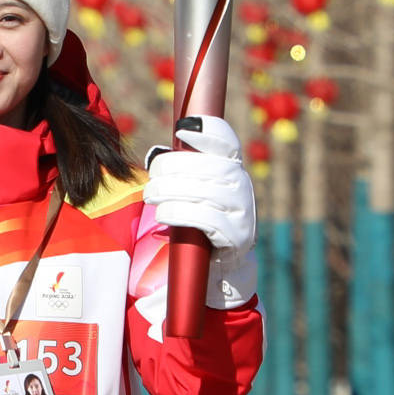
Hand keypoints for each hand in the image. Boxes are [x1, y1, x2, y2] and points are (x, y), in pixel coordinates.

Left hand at [144, 128, 257, 252]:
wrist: (222, 264)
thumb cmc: (201, 221)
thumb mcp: (197, 192)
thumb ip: (186, 172)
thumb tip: (157, 156)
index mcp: (233, 169)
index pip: (227, 143)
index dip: (208, 132)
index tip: (181, 131)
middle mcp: (242, 186)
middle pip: (208, 167)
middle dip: (173, 167)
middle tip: (152, 177)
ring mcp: (242, 211)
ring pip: (204, 192)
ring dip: (170, 191)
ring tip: (151, 196)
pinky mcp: (237, 236)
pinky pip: (205, 219)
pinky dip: (179, 213)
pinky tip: (163, 214)